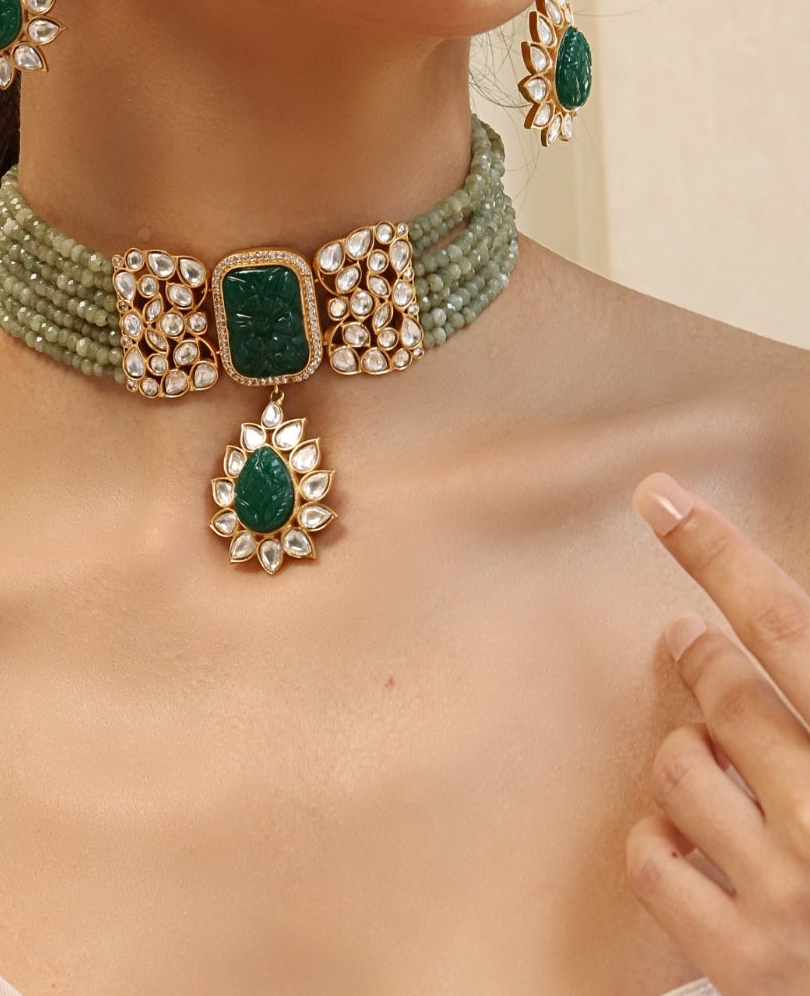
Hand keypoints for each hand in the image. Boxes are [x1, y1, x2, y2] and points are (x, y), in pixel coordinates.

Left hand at [628, 469, 809, 992]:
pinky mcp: (748, 964)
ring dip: (692, 760)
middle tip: (694, 644)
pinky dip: (664, 844)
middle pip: (726, 688)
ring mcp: (793, 899)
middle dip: (704, 658)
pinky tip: (698, 849)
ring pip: (679, 765)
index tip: (658, 496)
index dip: (718, 553)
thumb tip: (759, 620)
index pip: (785, 625)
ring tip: (728, 779)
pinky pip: (652, 856)